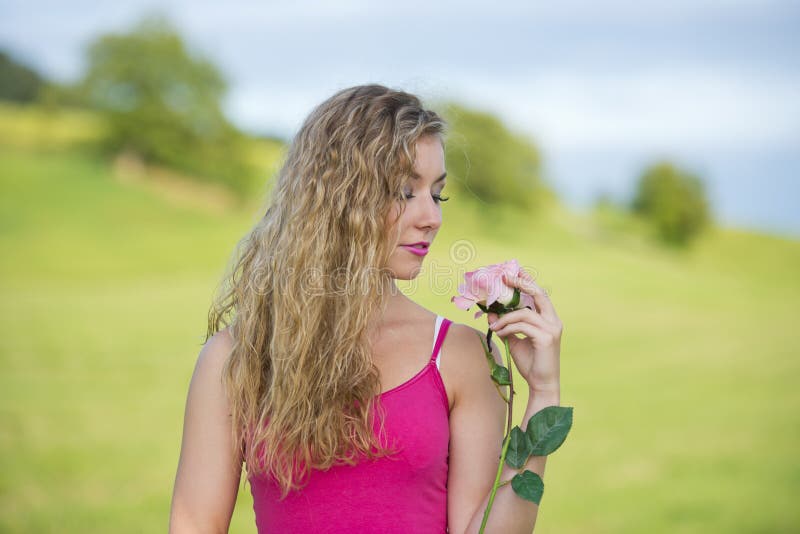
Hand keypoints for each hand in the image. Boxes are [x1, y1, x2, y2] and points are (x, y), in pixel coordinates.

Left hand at [486, 269, 562, 392]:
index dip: (526, 281)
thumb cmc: (530, 362)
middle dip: (521, 283)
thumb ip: (505, 325)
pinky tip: (500, 333)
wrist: (541, 384)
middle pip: (539, 294)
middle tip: (504, 278)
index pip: (538, 294)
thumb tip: (490, 313)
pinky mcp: (547, 338)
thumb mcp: (514, 339)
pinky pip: (523, 326)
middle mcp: (553, 321)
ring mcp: (552, 329)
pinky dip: (508, 327)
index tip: (512, 271)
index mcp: (548, 319)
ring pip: (525, 313)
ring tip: (494, 326)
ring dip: (505, 318)